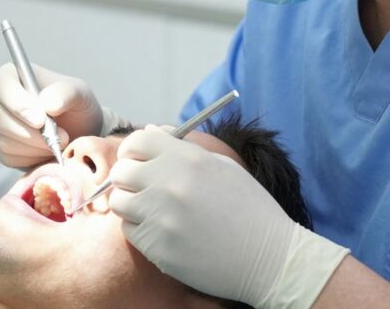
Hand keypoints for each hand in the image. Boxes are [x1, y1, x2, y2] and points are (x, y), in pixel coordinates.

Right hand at [0, 63, 111, 167]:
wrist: (78, 132)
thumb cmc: (75, 106)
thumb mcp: (80, 94)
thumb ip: (66, 93)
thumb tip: (48, 104)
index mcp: (11, 76)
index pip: (1, 84)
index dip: (17, 103)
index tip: (40, 120)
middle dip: (31, 133)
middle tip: (61, 138)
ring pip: (4, 141)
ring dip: (36, 147)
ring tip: (60, 142)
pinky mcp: (0, 149)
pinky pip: (9, 158)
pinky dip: (33, 158)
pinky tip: (48, 150)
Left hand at [109, 127, 348, 307]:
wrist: (270, 259)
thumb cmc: (249, 210)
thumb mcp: (223, 167)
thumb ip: (182, 147)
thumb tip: (150, 130)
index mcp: (188, 159)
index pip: (138, 140)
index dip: (134, 149)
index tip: (138, 159)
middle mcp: (170, 184)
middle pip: (121, 171)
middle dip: (128, 177)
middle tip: (142, 187)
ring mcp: (161, 217)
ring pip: (119, 202)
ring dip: (131, 204)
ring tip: (154, 210)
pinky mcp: (157, 247)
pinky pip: (129, 230)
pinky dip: (139, 229)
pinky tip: (163, 231)